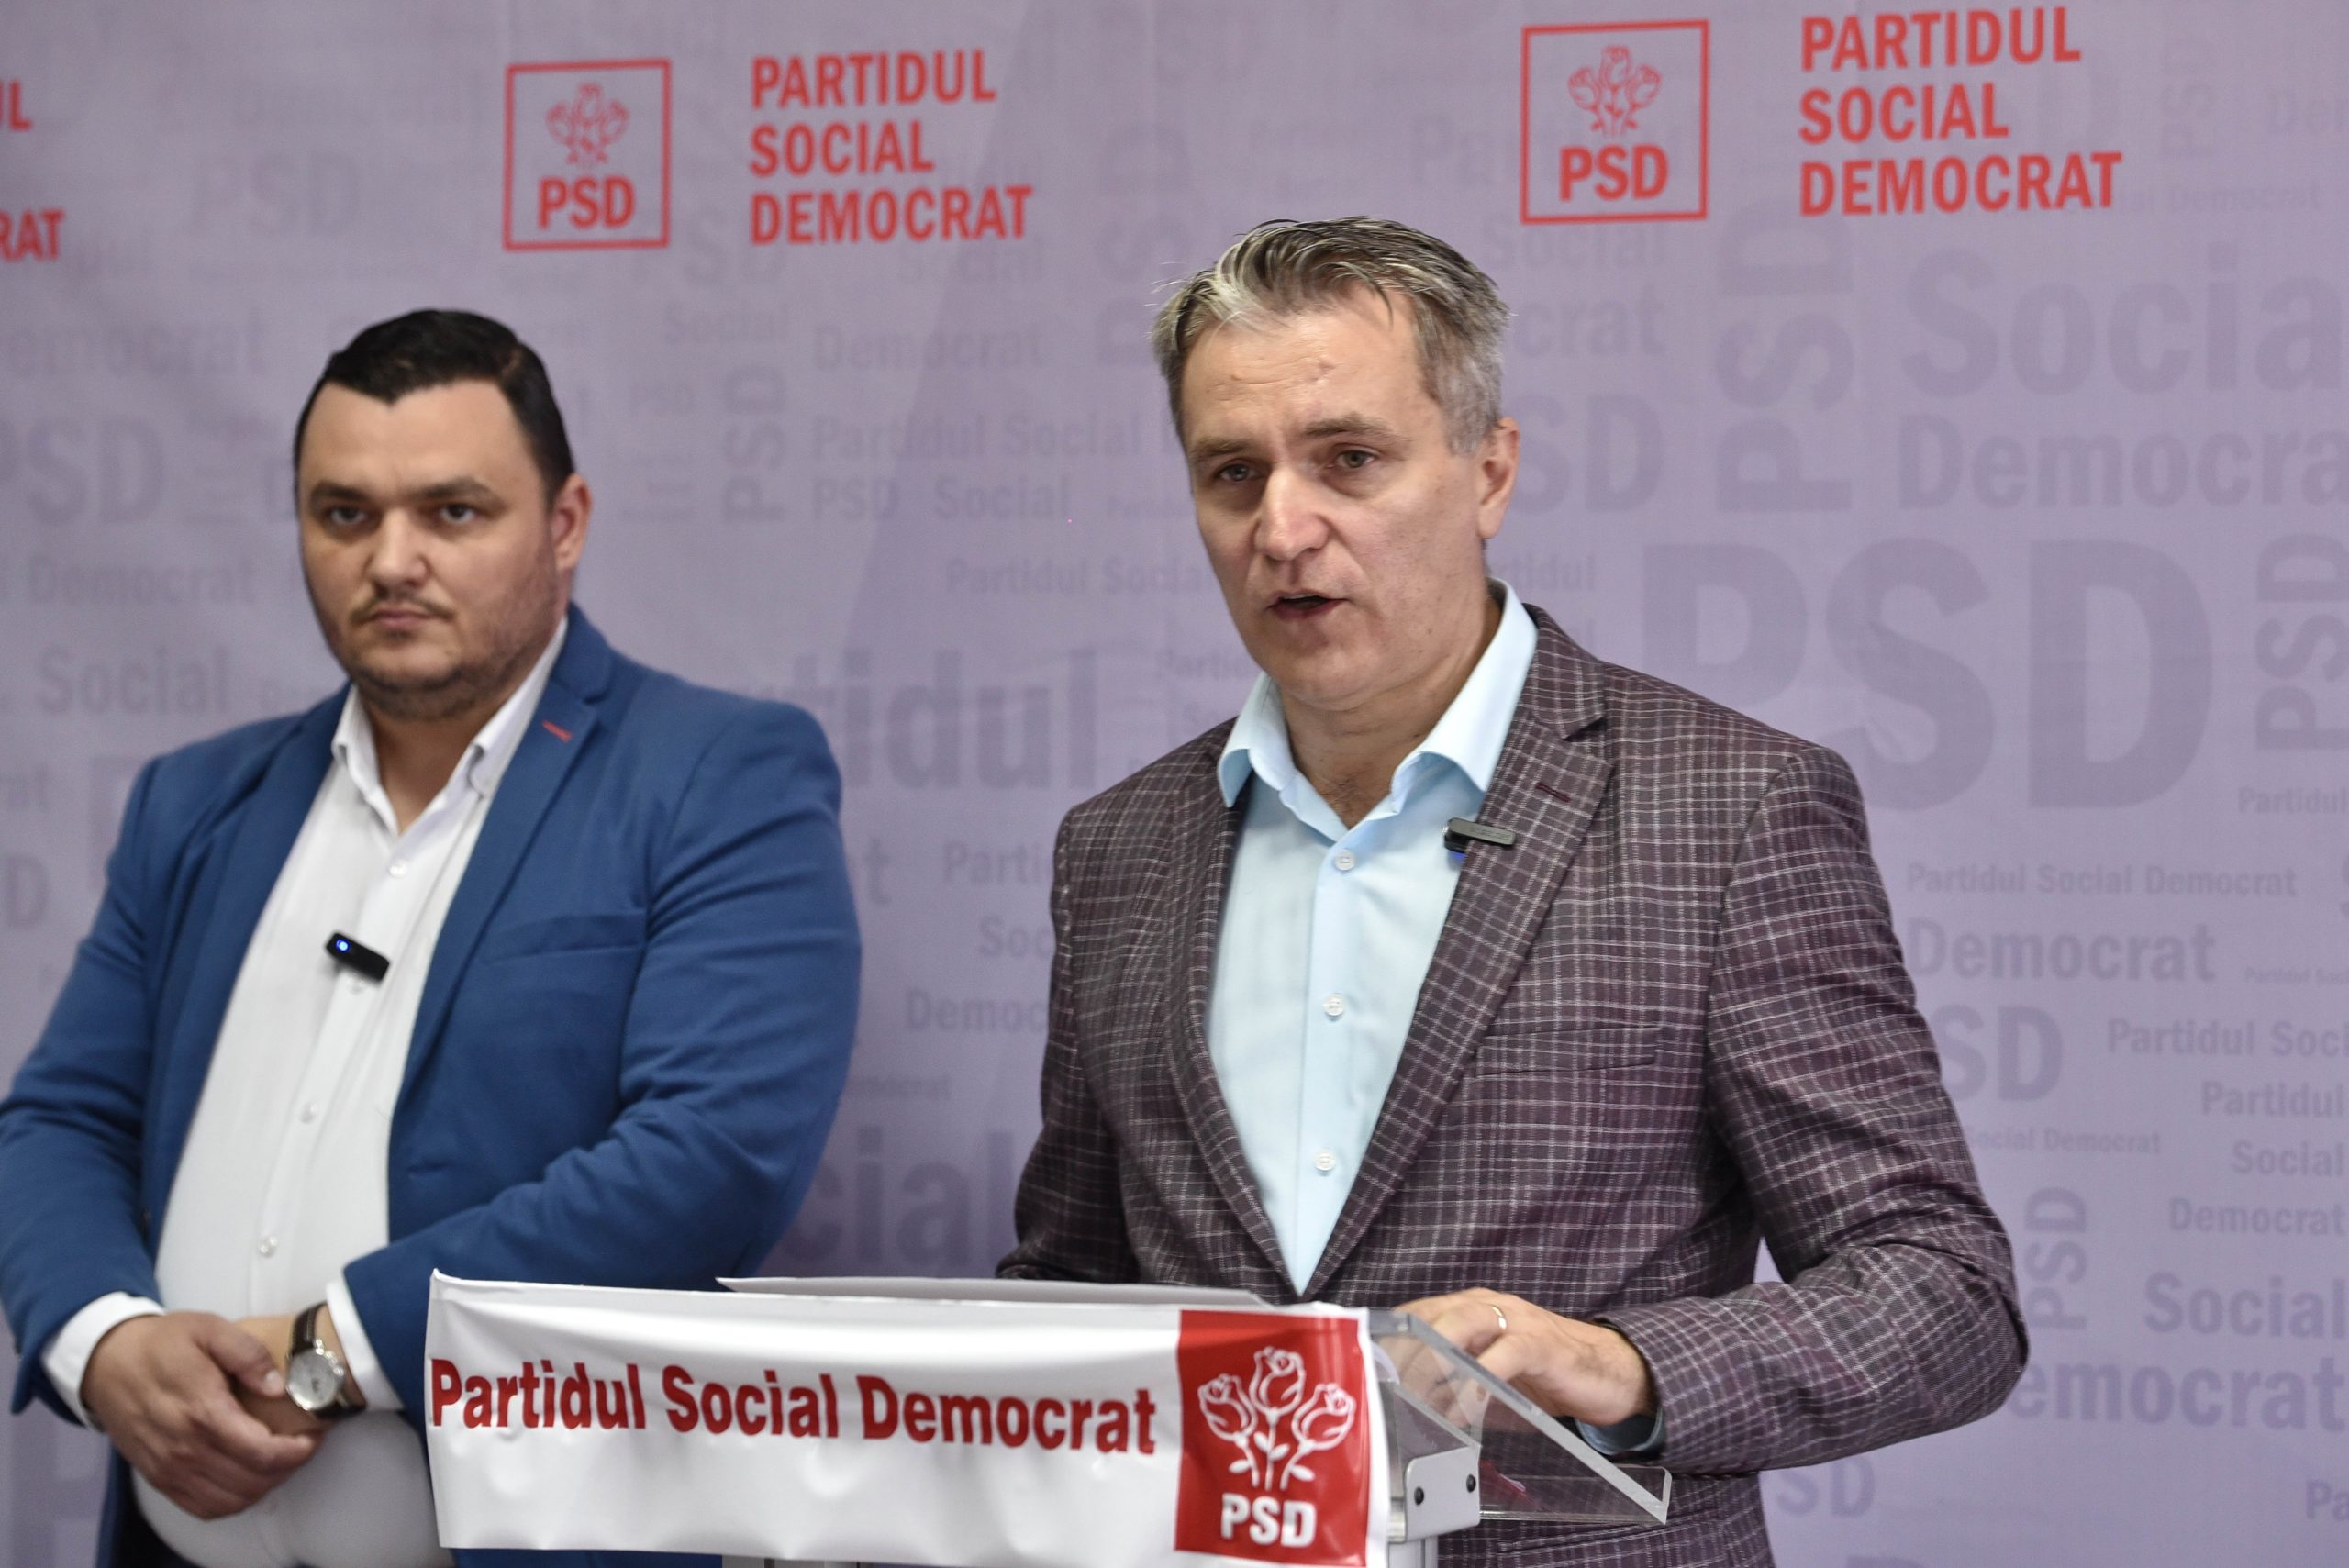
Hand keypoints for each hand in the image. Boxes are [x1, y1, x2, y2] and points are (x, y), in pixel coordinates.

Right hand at [80, 1312, 322, 1519]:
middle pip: (251, 1481)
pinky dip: (231, 1501)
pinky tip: (246, 1477)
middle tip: (301, 1445)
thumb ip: (248, 1354)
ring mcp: (169, 1468)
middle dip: (287, 1467)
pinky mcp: (158, 1478)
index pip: (261, 1452)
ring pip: (230, 1501)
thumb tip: (278, 1386)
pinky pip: (202, 1507)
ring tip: (278, 1459)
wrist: (107, 1363)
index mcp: (202, 1412)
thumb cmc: (162, 1343)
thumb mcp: (209, 1329)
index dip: (297, 1451)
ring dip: (262, 1486)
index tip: (314, 1435)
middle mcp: (184, 1448)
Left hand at [1397, 1289, 1655, 1428]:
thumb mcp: (1488, 1380)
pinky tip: (1464, 1407)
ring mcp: (1515, 1321)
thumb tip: (1408, 1411)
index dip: (1390, 1337)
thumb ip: (1451, 1385)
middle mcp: (1487, 1306)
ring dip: (1433, 1359)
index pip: (1417, 1312)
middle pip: (1431, 1314)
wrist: (1608, 1372)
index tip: (1367, 1366)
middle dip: (1404, 1350)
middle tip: (1385, 1387)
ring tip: (1413, 1394)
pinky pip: (1503, 1356)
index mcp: (1468, 1310)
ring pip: (1460, 1324)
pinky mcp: (1541, 1344)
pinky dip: (1479, 1379)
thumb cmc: (1541, 1378)